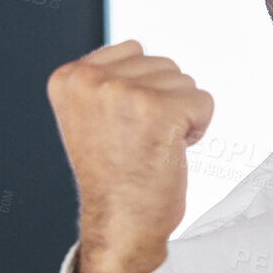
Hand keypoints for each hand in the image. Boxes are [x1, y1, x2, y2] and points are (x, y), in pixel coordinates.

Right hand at [46, 40, 214, 272]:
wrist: (120, 224)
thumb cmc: (114, 176)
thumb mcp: (91, 115)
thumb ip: (107, 79)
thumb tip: (138, 48)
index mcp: (69, 77)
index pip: (134, 51)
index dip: (141, 91)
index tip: (122, 128)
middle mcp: (90, 79)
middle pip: (162, 64)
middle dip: (163, 101)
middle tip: (139, 141)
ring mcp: (123, 92)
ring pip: (184, 82)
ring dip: (179, 115)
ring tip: (152, 147)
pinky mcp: (158, 109)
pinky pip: (203, 101)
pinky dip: (197, 128)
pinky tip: (170, 151)